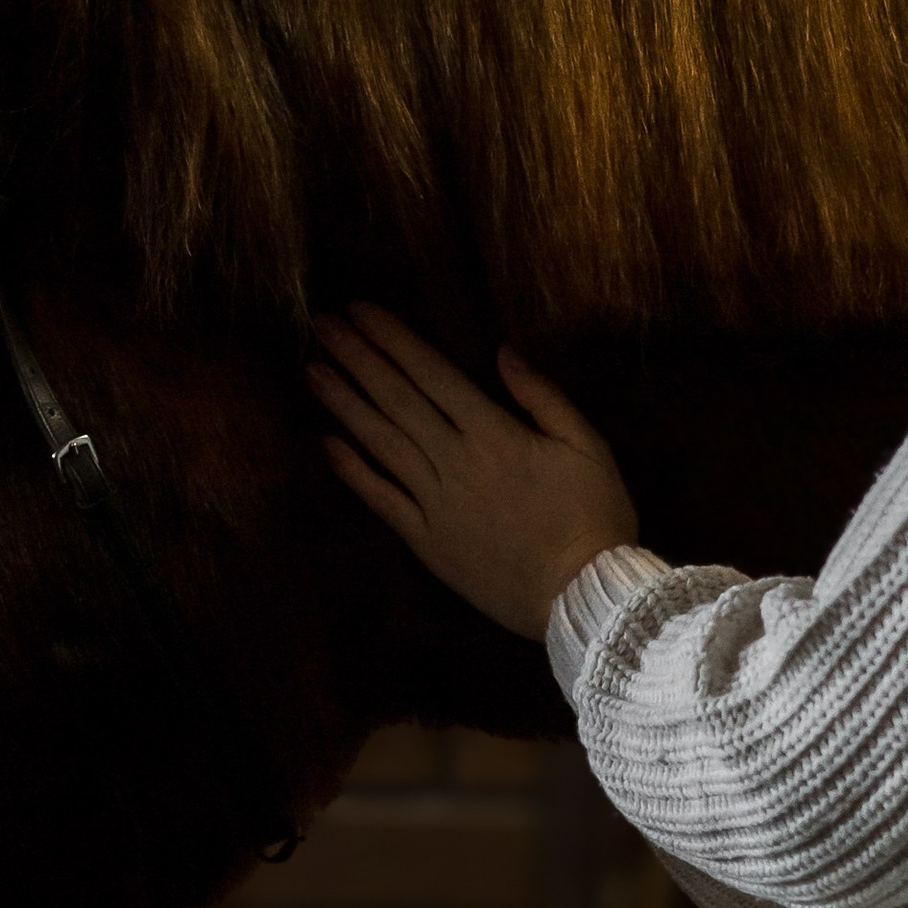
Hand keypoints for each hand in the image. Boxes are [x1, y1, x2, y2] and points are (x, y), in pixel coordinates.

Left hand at [311, 303, 637, 638]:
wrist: (582, 597)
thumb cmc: (595, 517)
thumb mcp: (587, 444)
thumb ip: (542, 395)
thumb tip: (502, 351)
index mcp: (493, 432)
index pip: (431, 372)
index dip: (392, 338)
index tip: (358, 309)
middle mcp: (454, 461)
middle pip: (396, 399)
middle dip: (356, 357)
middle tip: (321, 324)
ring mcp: (435, 503)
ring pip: (380, 443)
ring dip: (343, 404)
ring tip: (312, 370)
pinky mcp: (426, 542)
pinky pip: (382, 500)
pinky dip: (352, 471)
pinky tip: (327, 444)